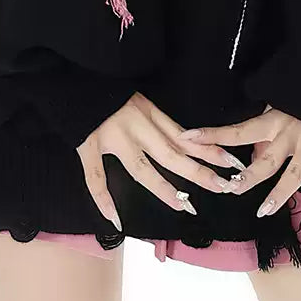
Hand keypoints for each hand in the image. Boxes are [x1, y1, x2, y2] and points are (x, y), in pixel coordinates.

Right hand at [76, 92, 251, 231]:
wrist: (71, 81)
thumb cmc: (106, 89)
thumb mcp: (137, 98)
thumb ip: (156, 120)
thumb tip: (185, 139)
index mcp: (148, 112)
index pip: (183, 135)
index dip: (207, 149)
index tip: (229, 162)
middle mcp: (135, 127)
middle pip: (171, 153)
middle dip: (197, 171)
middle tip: (222, 187)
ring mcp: (111, 139)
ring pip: (141, 169)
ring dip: (164, 189)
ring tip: (184, 205)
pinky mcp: (88, 148)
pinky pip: (96, 178)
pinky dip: (103, 200)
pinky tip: (116, 219)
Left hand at [176, 106, 300, 218]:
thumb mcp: (278, 106)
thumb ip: (263, 131)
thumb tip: (250, 156)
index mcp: (273, 122)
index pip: (238, 131)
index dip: (212, 136)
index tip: (187, 138)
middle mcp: (291, 135)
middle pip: (265, 161)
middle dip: (248, 177)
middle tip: (231, 188)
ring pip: (295, 174)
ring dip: (279, 194)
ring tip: (264, 210)